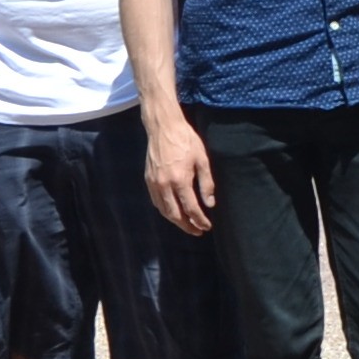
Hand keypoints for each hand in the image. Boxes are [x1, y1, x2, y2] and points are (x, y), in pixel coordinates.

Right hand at [145, 109, 217, 235]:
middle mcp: (164, 185)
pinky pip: (156, 202)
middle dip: (187, 226)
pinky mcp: (148, 180)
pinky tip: (173, 212)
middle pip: (175, 214)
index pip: (191, 208)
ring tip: (187, 225)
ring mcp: (154, 183)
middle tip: (198, 231)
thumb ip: (206, 183)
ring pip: (163, 210)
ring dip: (175, 221)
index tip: (207, 226)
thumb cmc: (186, 141)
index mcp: (180, 180)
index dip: (200, 220)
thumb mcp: (202, 159)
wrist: (163, 127)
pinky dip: (165, 211)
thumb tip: (210, 204)